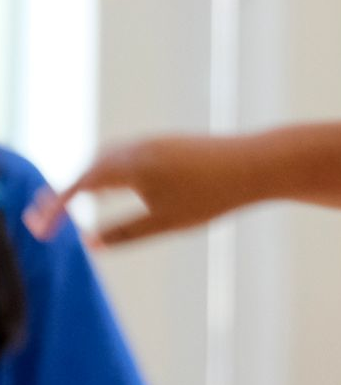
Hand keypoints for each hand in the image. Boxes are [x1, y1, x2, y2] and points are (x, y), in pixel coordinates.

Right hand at [24, 135, 256, 247]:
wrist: (257, 162)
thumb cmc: (213, 196)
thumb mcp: (166, 222)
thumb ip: (125, 233)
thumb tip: (90, 243)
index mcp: (130, 165)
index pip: (79, 186)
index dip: (54, 208)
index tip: (38, 230)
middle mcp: (137, 147)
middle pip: (88, 169)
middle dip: (64, 193)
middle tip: (44, 218)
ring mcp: (154, 141)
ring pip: (107, 159)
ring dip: (86, 180)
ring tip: (72, 203)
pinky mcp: (169, 142)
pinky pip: (126, 155)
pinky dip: (108, 172)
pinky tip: (112, 187)